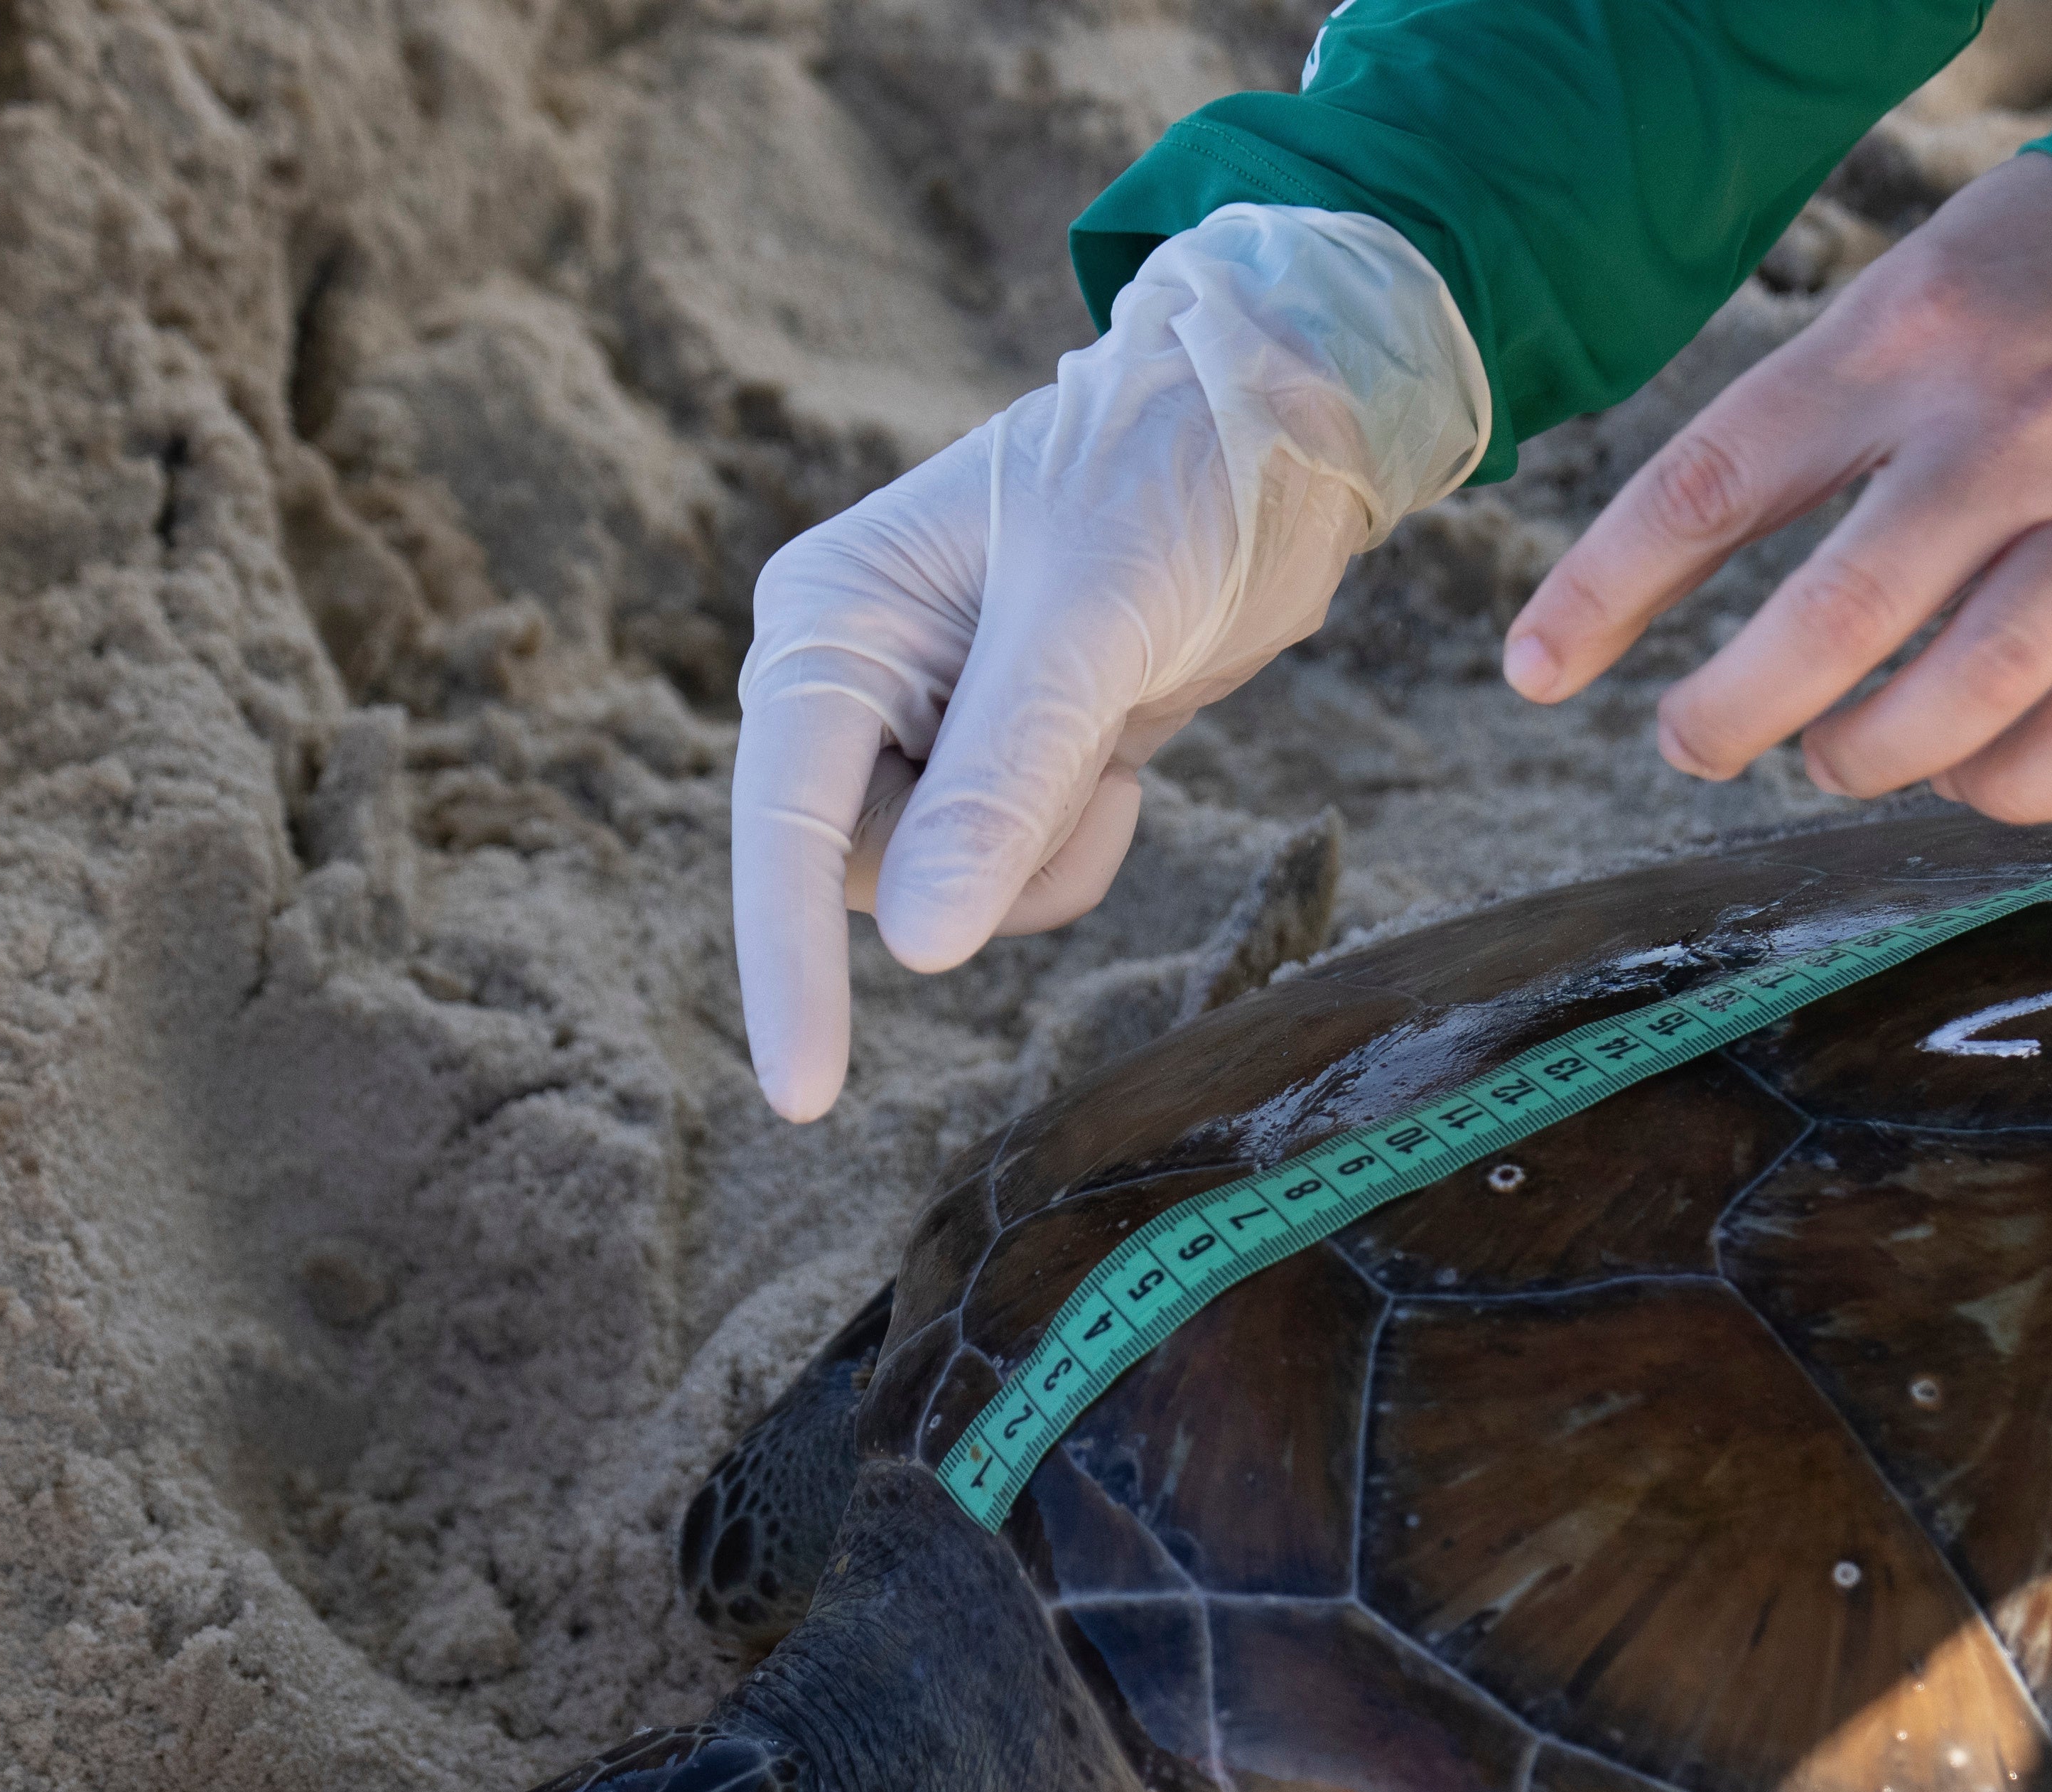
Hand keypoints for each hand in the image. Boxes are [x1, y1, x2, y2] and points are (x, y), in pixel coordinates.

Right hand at [727, 208, 1486, 1119]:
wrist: (1271, 435)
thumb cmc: (1171, 478)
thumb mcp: (1092, 624)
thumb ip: (1003, 782)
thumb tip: (915, 945)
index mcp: (829, 620)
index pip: (781, 822)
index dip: (787, 964)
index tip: (803, 1096)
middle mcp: (847, 679)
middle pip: (860, 873)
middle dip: (987, 855)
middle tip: (1090, 752)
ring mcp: (919, 730)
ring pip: (939, 893)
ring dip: (1042, 851)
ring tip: (1111, 736)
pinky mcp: (992, 765)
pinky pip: (1008, 876)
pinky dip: (1074, 844)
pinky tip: (1121, 752)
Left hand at [1502, 156, 2051, 822]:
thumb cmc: (2049, 281)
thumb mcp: (1914, 287)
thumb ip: (1812, 412)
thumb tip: (1678, 559)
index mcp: (1907, 338)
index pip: (1717, 480)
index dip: (1606, 588)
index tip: (1534, 667)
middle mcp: (2008, 431)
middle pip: (1839, 620)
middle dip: (1732, 711)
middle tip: (1691, 740)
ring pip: (1966, 695)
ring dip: (1865, 756)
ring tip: (1825, 755)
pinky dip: (2002, 784)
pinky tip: (1959, 769)